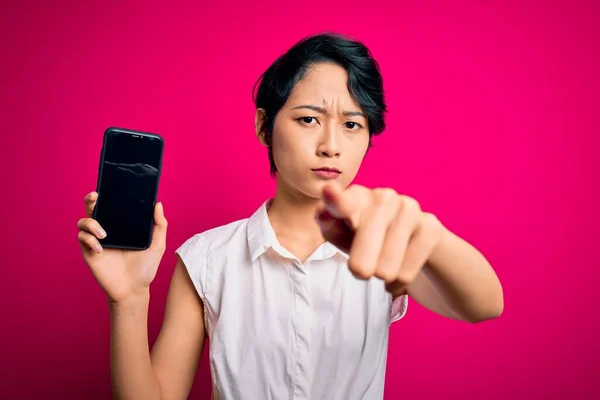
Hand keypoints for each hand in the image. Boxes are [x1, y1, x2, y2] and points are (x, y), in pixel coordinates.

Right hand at [77, 192, 167, 303]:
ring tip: (105, 234)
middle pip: (93, 209)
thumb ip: (159, 225)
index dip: (108, 195)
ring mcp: (97, 241)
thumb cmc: (145, 268)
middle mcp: (108, 230)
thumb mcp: (157, 245)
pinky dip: (89, 240)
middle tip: (96, 197)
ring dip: (91, 223)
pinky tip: (101, 248)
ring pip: (83, 222)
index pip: (112, 206)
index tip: (109, 187)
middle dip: (91, 200)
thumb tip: (158, 204)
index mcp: (122, 226)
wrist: (134, 290)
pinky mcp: (89, 253)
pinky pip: (82, 239)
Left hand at [316, 182, 445, 294]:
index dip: (336, 199)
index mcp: (356, 197)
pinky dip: (399, 282)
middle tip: (361, 274)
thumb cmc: (370, 242)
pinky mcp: (430, 227)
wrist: (416, 251)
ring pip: (388, 258)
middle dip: (361, 262)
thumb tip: (322, 211)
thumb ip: (331, 225)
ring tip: (382, 273)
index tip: (328, 191)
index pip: (343, 201)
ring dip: (382, 274)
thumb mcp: (345, 236)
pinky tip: (397, 279)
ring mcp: (409, 208)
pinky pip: (407, 269)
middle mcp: (383, 196)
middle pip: (366, 233)